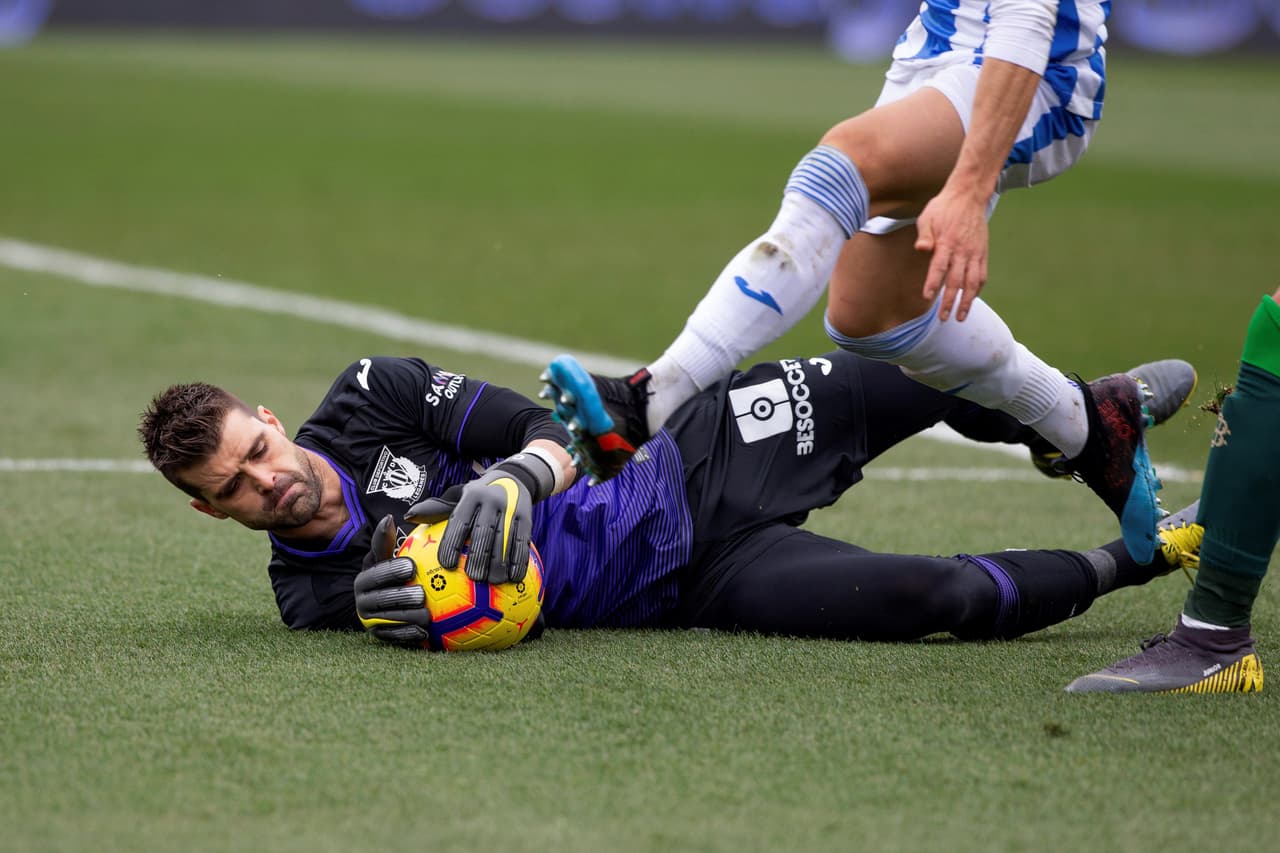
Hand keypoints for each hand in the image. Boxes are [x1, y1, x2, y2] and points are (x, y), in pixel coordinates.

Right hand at [354, 515, 431, 647]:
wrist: (387, 603)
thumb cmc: (391, 574)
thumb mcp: (385, 557)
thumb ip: (386, 541)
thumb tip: (388, 518)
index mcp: (364, 580)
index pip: (376, 574)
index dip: (392, 570)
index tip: (412, 566)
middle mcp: (362, 601)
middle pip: (382, 599)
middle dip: (401, 596)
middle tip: (422, 593)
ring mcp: (370, 621)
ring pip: (389, 620)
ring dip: (408, 617)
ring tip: (427, 614)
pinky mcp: (381, 636)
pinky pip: (394, 637)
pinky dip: (409, 635)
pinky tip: (425, 633)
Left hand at [407, 462, 537, 584]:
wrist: (514, 477)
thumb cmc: (478, 494)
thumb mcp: (458, 494)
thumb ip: (436, 508)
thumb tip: (408, 517)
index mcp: (471, 495)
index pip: (459, 521)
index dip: (453, 543)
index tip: (447, 565)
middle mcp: (492, 500)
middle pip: (484, 532)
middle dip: (479, 556)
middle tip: (473, 578)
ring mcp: (511, 508)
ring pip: (505, 539)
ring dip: (500, 563)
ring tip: (493, 582)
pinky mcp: (527, 517)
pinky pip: (523, 542)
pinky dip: (519, 560)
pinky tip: (514, 577)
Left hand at [916, 186, 989, 321]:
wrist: (969, 195)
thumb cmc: (943, 207)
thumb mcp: (927, 217)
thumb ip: (924, 235)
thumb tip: (921, 249)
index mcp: (946, 242)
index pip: (939, 267)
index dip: (933, 283)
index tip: (927, 297)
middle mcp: (962, 250)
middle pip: (956, 281)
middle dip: (949, 301)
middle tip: (943, 318)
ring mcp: (974, 253)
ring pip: (972, 282)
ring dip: (967, 301)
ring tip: (961, 316)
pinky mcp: (982, 252)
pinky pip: (982, 275)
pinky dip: (977, 289)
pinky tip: (971, 299)